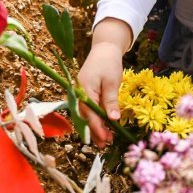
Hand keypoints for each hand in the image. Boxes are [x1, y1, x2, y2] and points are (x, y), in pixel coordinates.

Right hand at [76, 18, 130, 147]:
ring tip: (106, 139)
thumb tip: (113, 119)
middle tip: (107, 144)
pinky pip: (90, 109)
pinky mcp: (86, 94)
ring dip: (96, 126)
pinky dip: (97, 118)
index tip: (106, 139)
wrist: (104, 48)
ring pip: (88, 115)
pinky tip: (104, 126)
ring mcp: (82, 94)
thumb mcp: (112, 81)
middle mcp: (80, 94)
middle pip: (86, 117)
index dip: (98, 128)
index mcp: (84, 90)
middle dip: (96, 131)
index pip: (89, 114)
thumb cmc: (108, 63)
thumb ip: (111, 100)